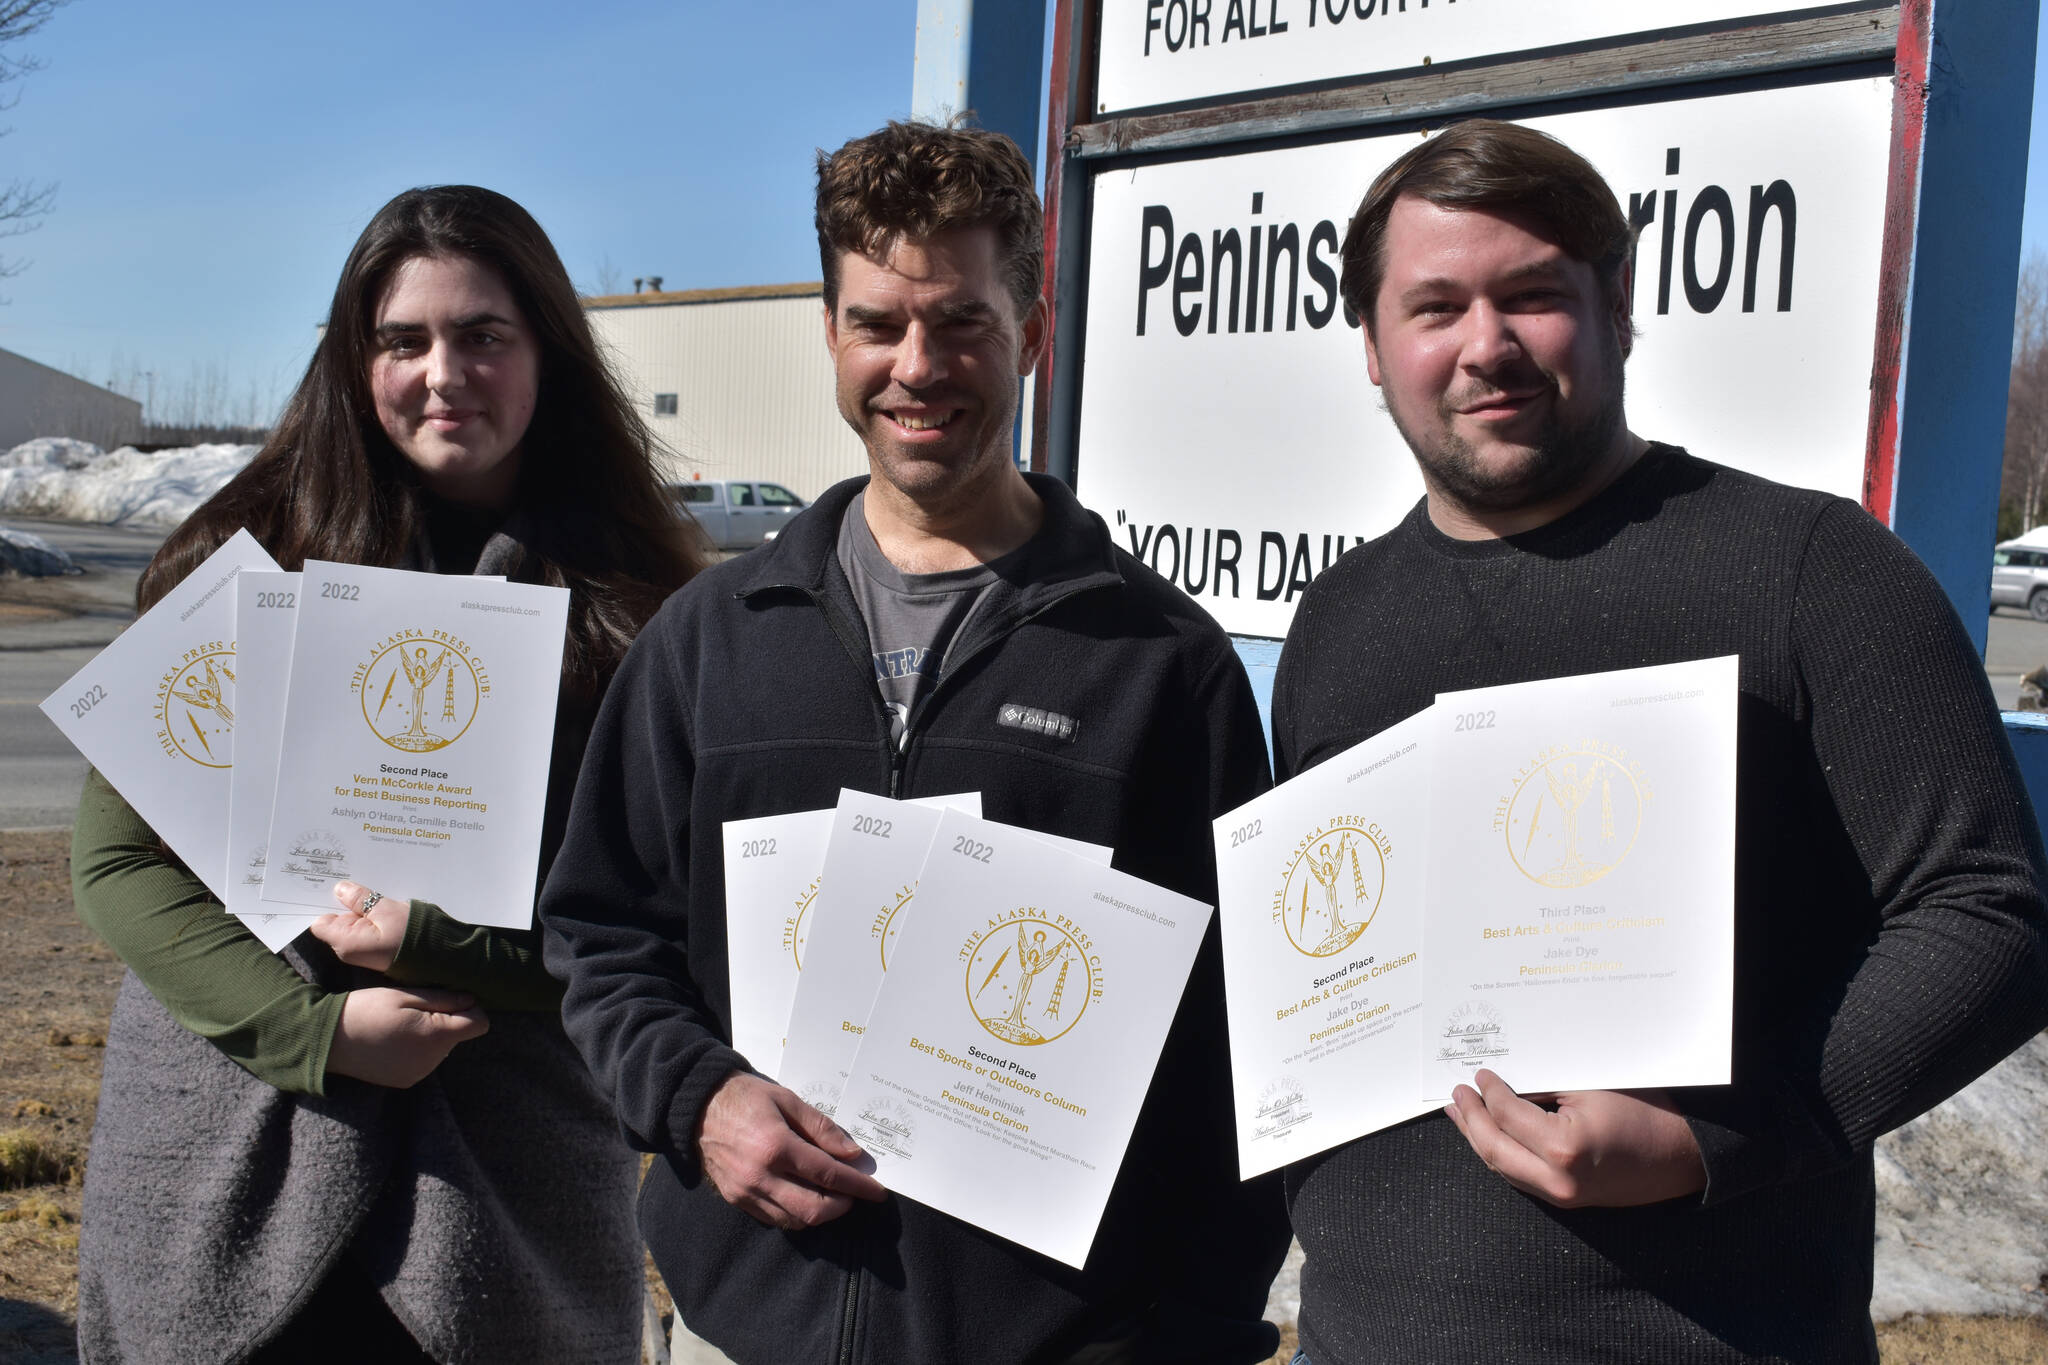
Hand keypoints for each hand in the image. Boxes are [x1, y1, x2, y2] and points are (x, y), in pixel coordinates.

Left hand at [309, 880, 409, 971]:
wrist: (433, 955)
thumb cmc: (411, 934)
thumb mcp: (385, 909)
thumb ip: (360, 899)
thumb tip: (340, 889)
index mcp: (344, 941)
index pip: (319, 921)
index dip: (325, 903)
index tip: (334, 888)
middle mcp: (346, 949)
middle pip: (333, 921)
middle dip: (342, 904)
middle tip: (355, 886)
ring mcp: (357, 951)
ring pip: (347, 923)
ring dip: (356, 910)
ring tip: (370, 896)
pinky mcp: (368, 949)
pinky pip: (359, 929)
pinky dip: (365, 917)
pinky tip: (376, 908)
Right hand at [327, 986, 487, 1088]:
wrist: (328, 1040)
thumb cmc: (367, 1010)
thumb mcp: (405, 996)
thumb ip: (443, 999)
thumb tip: (473, 1000)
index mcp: (436, 1036)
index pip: (478, 1024)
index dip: (470, 1009)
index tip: (450, 1000)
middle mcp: (432, 1060)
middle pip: (458, 1036)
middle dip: (446, 1021)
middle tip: (413, 1010)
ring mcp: (419, 1074)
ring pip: (441, 1049)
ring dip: (430, 1036)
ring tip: (399, 1026)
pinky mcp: (406, 1081)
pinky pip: (424, 1061)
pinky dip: (416, 1050)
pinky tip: (393, 1041)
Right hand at [696, 1072, 887, 1229]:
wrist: (699, 1106)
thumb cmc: (747, 1097)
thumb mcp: (788, 1100)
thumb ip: (822, 1128)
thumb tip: (852, 1154)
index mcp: (775, 1146)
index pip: (827, 1175)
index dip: (857, 1185)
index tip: (877, 1189)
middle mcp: (760, 1175)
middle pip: (814, 1208)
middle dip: (843, 1205)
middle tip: (855, 1193)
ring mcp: (746, 1192)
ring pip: (795, 1221)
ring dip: (821, 1213)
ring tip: (834, 1196)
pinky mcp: (736, 1200)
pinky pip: (775, 1219)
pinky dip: (797, 1215)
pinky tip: (807, 1198)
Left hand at [1443, 1068, 1705, 1207]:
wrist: (1685, 1157)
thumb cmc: (1646, 1113)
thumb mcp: (1592, 1088)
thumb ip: (1544, 1088)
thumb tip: (1504, 1081)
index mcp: (1563, 1149)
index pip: (1507, 1116)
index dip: (1489, 1092)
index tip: (1479, 1073)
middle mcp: (1557, 1181)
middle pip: (1493, 1149)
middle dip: (1470, 1119)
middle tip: (1456, 1094)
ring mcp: (1561, 1197)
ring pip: (1503, 1167)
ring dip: (1478, 1138)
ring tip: (1460, 1113)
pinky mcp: (1566, 1201)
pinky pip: (1520, 1177)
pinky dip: (1501, 1153)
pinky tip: (1490, 1135)